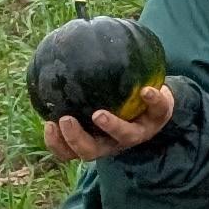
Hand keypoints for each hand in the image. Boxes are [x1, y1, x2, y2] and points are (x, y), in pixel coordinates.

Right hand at [43, 84, 176, 165]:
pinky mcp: (159, 117)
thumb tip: (49, 57)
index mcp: (95, 140)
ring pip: (124, 136)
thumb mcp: (92, 98)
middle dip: (76, 139)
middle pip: (91, 152)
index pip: (69, 152)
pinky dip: (152, 100)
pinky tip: (146, 90)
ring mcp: (137, 132)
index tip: (49, 124)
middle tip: (65, 120)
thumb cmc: (114, 101)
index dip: (57, 144)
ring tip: (99, 114)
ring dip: (111, 126)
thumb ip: (74, 89)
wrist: (155, 101)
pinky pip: (158, 110)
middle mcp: (114, 141)